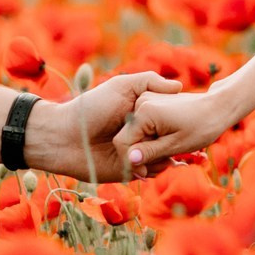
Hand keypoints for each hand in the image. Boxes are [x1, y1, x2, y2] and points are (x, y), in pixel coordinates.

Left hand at [27, 70, 182, 181]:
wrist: (63, 137)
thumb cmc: (90, 108)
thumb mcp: (120, 86)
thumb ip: (149, 81)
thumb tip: (179, 86)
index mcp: (142, 115)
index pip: (168, 118)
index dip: (179, 119)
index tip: (191, 117)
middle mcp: (141, 134)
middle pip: (169, 139)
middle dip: (177, 141)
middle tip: (186, 141)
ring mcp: (136, 153)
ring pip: (162, 158)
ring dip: (165, 157)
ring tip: (169, 154)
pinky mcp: (128, 171)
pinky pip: (148, 173)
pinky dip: (153, 170)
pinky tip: (151, 163)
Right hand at [113, 87, 244, 162]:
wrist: (219, 106)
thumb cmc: (202, 125)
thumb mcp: (176, 144)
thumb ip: (150, 152)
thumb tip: (130, 159)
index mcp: (144, 111)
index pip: (123, 142)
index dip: (131, 161)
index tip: (146, 174)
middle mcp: (141, 102)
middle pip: (130, 138)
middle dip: (144, 155)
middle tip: (165, 165)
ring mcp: (146, 101)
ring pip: (138, 134)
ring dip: (150, 148)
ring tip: (171, 156)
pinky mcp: (152, 103)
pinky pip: (146, 127)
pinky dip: (155, 138)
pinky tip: (170, 145)